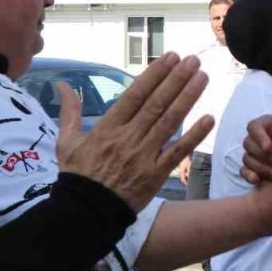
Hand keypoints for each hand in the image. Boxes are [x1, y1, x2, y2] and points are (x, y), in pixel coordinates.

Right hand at [58, 53, 212, 211]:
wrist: (86, 212)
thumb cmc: (78, 176)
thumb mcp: (66, 142)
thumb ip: (69, 112)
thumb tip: (62, 84)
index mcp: (108, 127)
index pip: (135, 94)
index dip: (155, 74)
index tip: (170, 58)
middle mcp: (128, 137)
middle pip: (157, 103)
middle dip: (176, 79)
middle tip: (193, 60)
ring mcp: (144, 155)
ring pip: (170, 122)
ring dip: (188, 98)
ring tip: (203, 77)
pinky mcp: (157, 173)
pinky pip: (178, 151)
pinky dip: (194, 135)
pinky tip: (209, 118)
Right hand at [240, 108, 271, 183]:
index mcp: (269, 125)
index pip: (255, 126)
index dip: (259, 136)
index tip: (269, 147)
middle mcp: (259, 138)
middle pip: (249, 143)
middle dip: (263, 155)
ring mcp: (255, 154)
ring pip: (247, 158)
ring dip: (260, 167)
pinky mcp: (253, 168)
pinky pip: (244, 171)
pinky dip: (249, 175)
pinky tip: (258, 180)